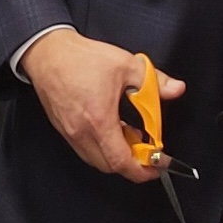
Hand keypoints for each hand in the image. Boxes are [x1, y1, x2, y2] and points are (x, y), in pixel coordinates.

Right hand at [19, 30, 182, 182]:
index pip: (122, 162)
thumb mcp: (126, 64)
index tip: (157, 164)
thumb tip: (175, 89)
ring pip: (96, 159)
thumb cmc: (79, 58)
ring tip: (129, 136)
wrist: (47, 52)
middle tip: (147, 151)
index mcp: (99, 120)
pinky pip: (84, 149)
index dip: (143, 169)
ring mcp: (69, 132)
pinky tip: (110, 128)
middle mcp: (81, 132)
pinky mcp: (62, 128)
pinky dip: (101, 147)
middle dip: (132, 164)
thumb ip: (154, 80)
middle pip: (110, 167)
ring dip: (115, 155)